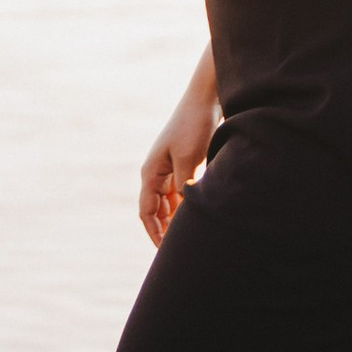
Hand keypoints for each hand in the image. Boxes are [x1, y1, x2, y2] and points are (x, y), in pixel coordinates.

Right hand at [138, 46, 219, 245]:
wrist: (205, 99)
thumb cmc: (194, 126)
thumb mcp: (187, 159)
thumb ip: (183, 187)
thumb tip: (183, 213)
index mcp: (151, 172)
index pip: (146, 211)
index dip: (154, 233)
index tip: (165, 252)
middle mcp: (157, 172)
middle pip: (156, 210)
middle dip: (165, 230)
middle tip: (180, 250)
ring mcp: (170, 168)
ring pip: (170, 203)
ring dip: (177, 219)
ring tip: (190, 237)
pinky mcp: (184, 164)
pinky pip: (181, 193)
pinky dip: (186, 206)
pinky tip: (199, 215)